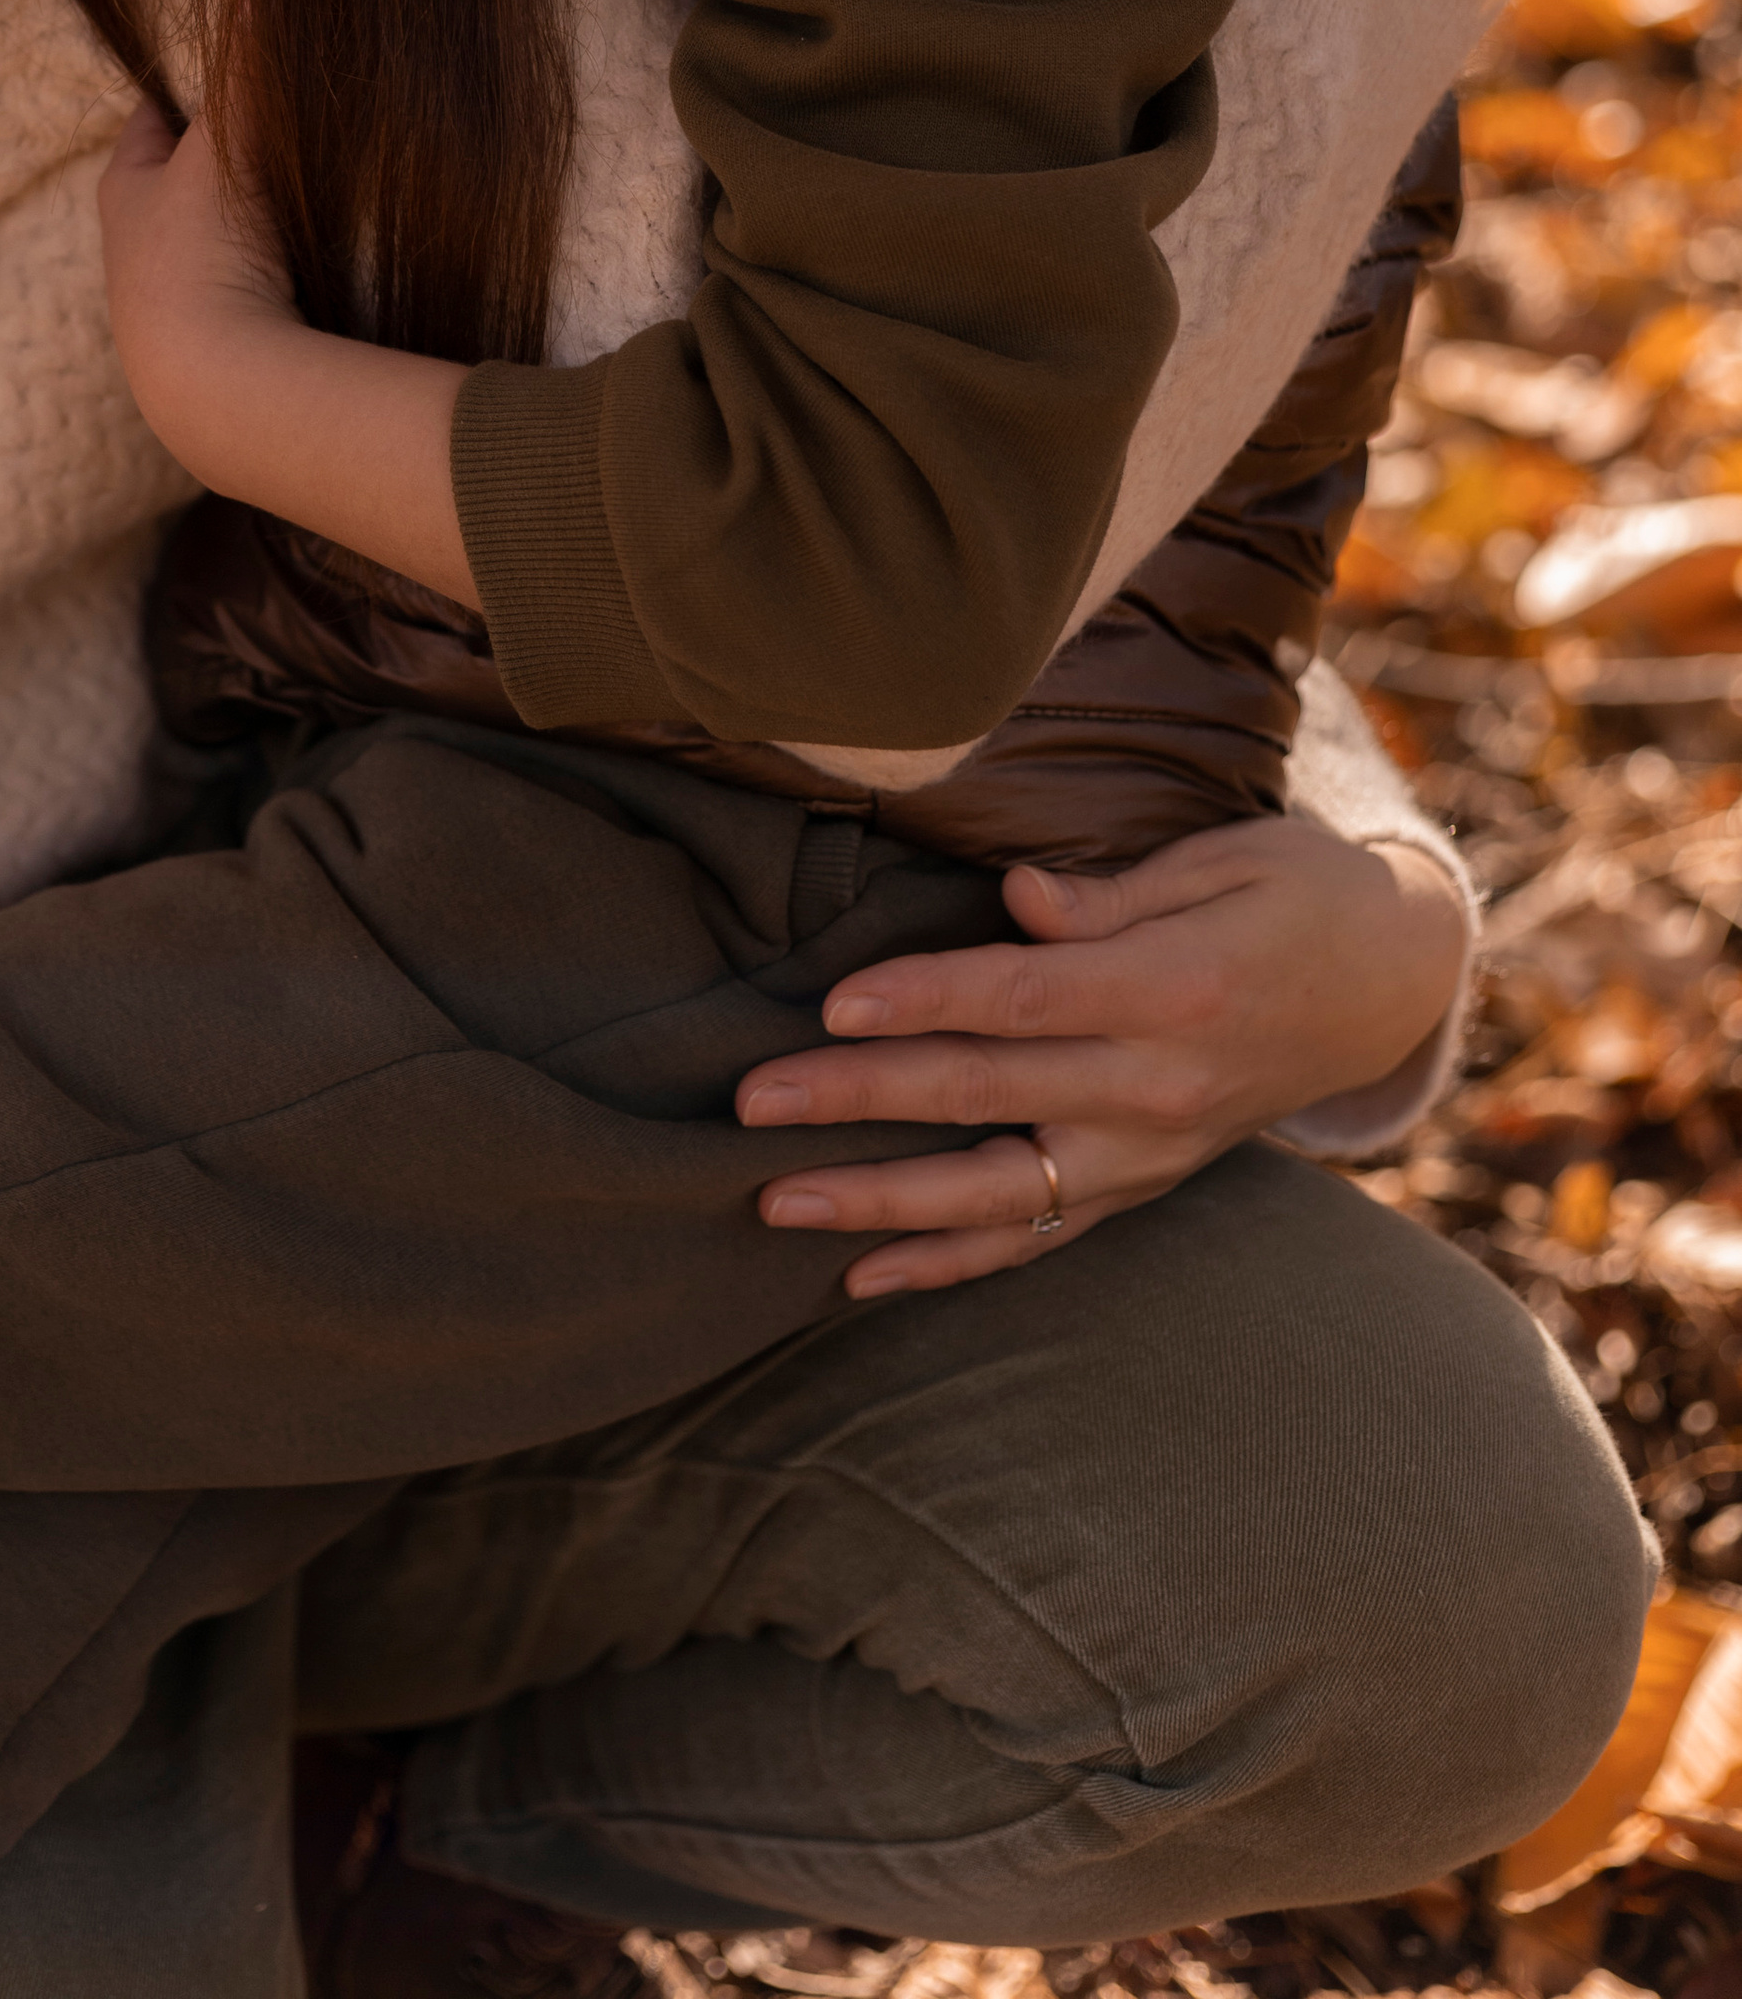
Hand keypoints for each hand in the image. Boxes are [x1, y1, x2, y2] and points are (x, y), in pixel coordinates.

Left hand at [96, 100, 297, 459]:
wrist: (218, 388)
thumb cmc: (204, 255)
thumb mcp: (228, 146)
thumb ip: (249, 66)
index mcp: (125, 193)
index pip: (146, 126)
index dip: (176, 97)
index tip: (207, 71)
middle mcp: (135, 254)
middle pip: (173, 189)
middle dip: (211, 163)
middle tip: (263, 128)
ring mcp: (171, 313)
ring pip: (208, 249)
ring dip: (242, 229)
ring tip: (296, 199)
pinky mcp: (213, 359)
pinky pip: (246, 298)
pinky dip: (270, 278)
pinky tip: (309, 272)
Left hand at [736, 815, 1468, 1297]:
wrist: (1390, 984)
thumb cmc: (1296, 894)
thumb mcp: (1226, 861)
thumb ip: (1115, 895)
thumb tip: (1015, 894)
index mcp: (1174, 990)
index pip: (1022, 1001)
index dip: (925, 1001)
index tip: (832, 1005)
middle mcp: (1155, 1088)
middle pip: (984, 1094)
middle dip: (859, 1101)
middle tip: (750, 1100)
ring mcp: (1146, 1152)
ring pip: (994, 1191)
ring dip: (879, 1201)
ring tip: (775, 1202)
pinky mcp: (1141, 1185)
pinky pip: (1034, 1237)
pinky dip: (948, 1264)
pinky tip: (861, 1278)